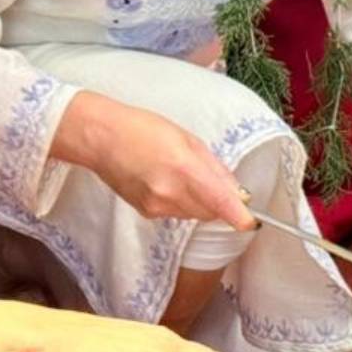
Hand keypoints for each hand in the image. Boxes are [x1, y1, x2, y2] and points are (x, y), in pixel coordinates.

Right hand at [52, 92, 256, 229]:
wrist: (100, 139)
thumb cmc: (143, 128)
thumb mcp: (187, 138)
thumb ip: (214, 167)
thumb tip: (235, 191)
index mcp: (184, 168)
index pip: (219, 202)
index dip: (238, 216)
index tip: (250, 222)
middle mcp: (170, 193)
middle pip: (210, 212)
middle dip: (218, 201)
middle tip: (210, 177)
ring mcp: (157, 207)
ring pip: (194, 214)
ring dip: (199, 201)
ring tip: (181, 174)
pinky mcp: (146, 213)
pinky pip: (176, 213)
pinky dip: (180, 202)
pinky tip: (165, 181)